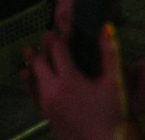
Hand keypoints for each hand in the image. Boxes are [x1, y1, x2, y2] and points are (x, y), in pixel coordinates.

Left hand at [25, 25, 127, 139]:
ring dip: (33, 63)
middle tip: (49, 36)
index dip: (61, 36)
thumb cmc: (112, 113)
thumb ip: (109, 53)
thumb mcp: (114, 81)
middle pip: (39, 63)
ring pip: (32, 79)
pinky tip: (30, 78)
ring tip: (31, 51)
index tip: (66, 28)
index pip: (58, 50)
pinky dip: (30, 81)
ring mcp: (46, 105)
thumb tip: (105, 29)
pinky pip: (32, 94)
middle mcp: (52, 91)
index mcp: (69, 80)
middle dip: (43, 47)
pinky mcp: (45, 115)